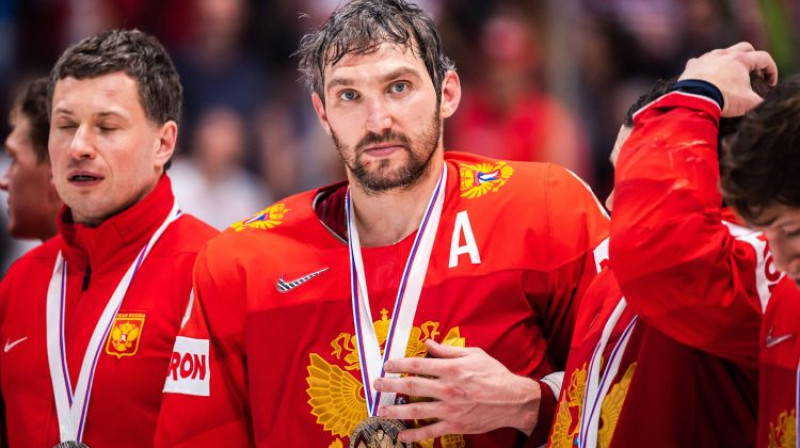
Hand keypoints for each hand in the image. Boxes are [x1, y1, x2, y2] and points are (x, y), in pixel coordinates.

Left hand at [373, 339, 540, 442]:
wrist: (514, 401)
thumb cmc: (495, 375)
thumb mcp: (473, 355)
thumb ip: (447, 350)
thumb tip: (427, 343)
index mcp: (451, 369)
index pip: (418, 365)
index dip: (399, 363)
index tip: (387, 364)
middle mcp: (447, 389)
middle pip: (411, 386)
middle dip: (390, 384)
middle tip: (376, 384)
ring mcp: (450, 409)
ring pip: (415, 410)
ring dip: (395, 409)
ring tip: (381, 408)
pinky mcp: (455, 425)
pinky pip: (430, 431)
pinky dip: (414, 434)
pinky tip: (402, 435)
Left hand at [678, 42, 777, 116]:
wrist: (694, 101)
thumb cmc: (724, 99)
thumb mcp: (749, 103)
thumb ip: (760, 100)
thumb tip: (763, 103)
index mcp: (741, 59)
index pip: (764, 58)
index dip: (771, 70)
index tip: (770, 84)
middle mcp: (725, 54)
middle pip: (745, 48)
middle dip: (753, 58)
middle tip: (754, 73)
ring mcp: (707, 57)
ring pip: (723, 52)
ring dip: (729, 62)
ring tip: (730, 76)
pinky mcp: (693, 65)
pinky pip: (702, 61)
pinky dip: (708, 67)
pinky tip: (708, 76)